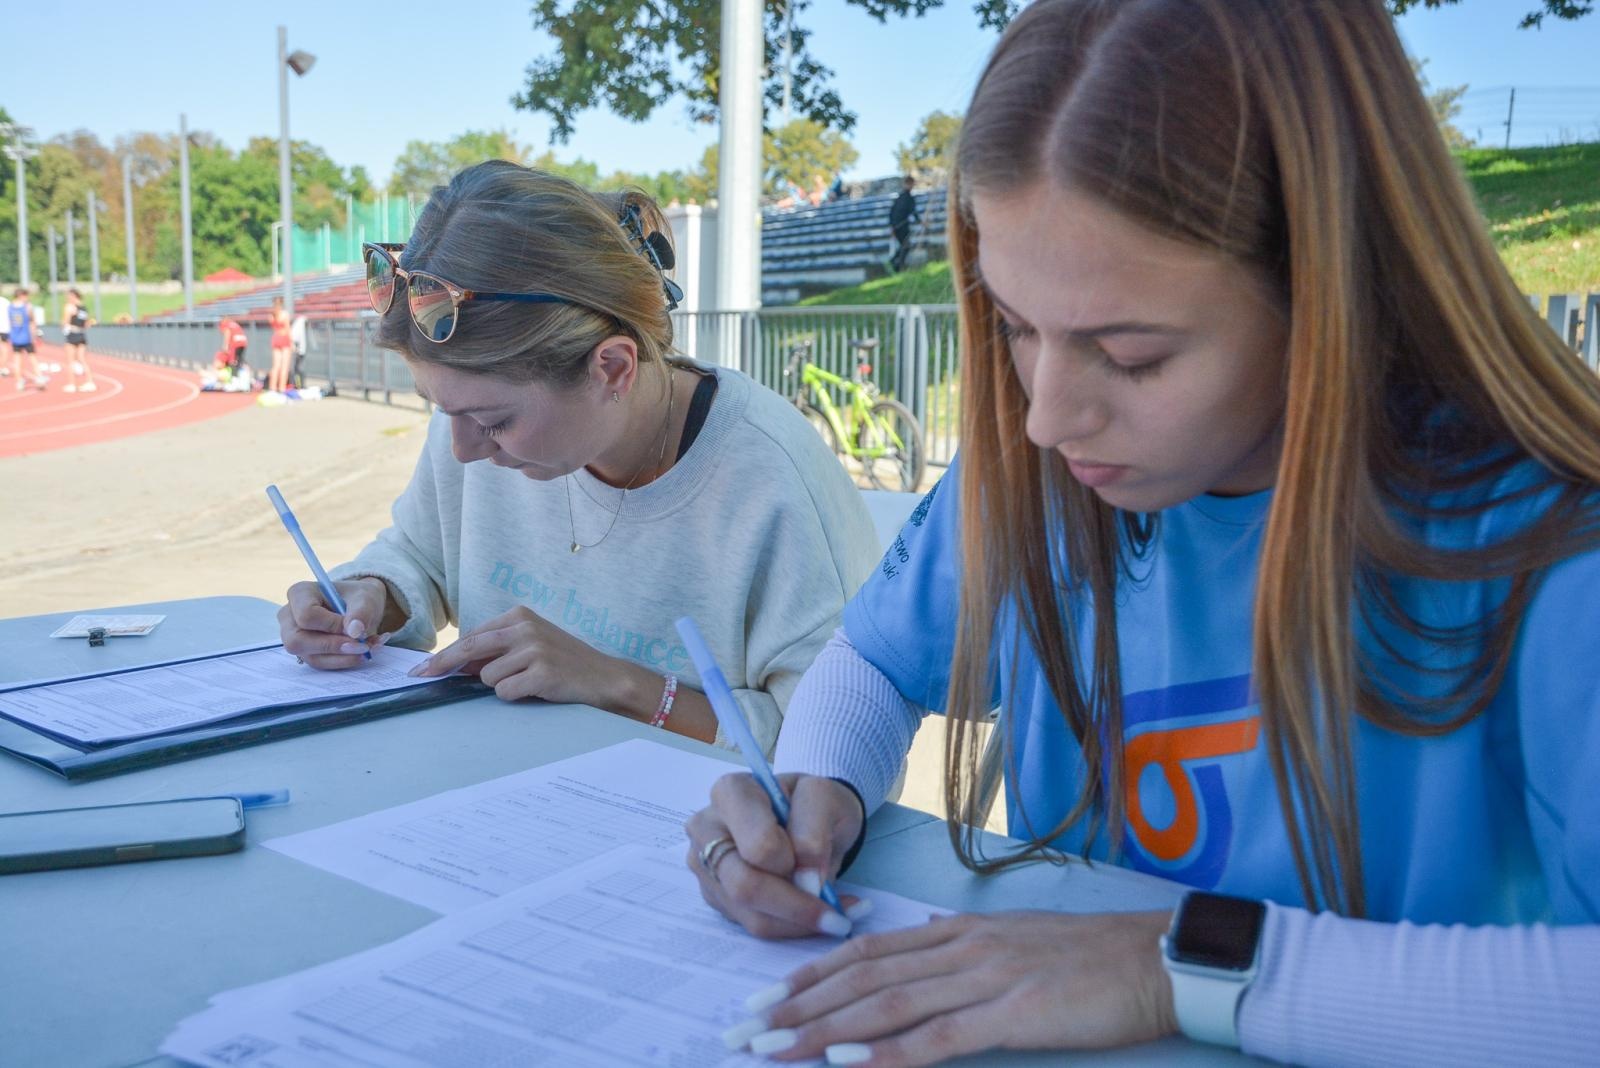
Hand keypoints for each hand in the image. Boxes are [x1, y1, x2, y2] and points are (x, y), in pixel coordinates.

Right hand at [278, 577, 388, 669]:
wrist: (362, 607)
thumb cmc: (358, 597)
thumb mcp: (366, 598)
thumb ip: (361, 612)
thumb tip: (355, 632)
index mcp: (300, 594)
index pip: (306, 615)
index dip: (332, 625)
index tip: (355, 628)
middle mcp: (290, 617)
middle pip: (298, 641)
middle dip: (334, 647)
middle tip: (363, 646)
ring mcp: (295, 637)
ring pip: (311, 657)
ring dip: (344, 657)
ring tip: (368, 647)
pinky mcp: (306, 653)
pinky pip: (321, 664)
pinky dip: (345, 661)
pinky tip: (363, 652)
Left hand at [410, 605, 617, 705]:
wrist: (603, 677)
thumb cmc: (563, 662)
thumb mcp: (531, 645)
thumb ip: (497, 649)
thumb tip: (456, 665)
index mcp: (519, 616)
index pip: (472, 636)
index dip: (446, 654)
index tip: (424, 667)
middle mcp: (525, 628)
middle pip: (469, 649)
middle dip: (442, 664)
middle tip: (420, 675)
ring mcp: (534, 649)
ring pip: (488, 677)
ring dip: (502, 686)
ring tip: (528, 682)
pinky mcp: (542, 673)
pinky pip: (505, 692)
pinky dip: (515, 696)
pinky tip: (536, 690)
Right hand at [685, 773, 864, 939]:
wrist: (810, 818)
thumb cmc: (814, 802)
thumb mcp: (826, 798)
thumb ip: (814, 829)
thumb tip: (806, 881)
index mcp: (731, 793)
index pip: (756, 844)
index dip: (789, 861)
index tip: (814, 861)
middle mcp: (708, 830)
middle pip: (744, 885)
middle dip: (795, 905)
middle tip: (837, 916)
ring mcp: (708, 867)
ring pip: (750, 913)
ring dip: (798, 923)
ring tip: (837, 915)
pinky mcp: (718, 897)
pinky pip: (753, 924)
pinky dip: (791, 927)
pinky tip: (818, 914)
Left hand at [737, 909, 1176, 1065]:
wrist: (1158, 959)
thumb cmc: (1093, 959)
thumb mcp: (1016, 941)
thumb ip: (964, 948)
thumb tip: (922, 947)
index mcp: (959, 930)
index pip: (866, 950)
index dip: (811, 974)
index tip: (765, 997)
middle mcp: (960, 947)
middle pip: (861, 977)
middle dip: (797, 1006)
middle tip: (743, 1032)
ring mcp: (985, 977)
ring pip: (885, 1005)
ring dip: (822, 1032)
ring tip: (773, 1051)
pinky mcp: (1014, 1012)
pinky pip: (938, 1037)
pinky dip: (887, 1053)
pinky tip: (846, 1066)